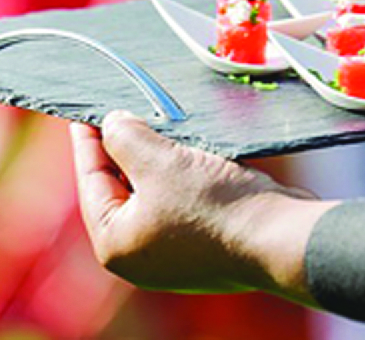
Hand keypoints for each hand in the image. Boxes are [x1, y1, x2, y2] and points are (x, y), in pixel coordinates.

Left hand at [71, 111, 335, 302]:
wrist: (281, 237)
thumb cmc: (214, 205)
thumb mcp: (158, 161)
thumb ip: (125, 137)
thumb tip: (112, 124)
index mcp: (115, 244)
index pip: (92, 181)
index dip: (88, 141)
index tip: (83, 111)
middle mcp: (141, 255)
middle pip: (122, 189)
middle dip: (125, 148)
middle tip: (124, 108)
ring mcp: (175, 254)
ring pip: (155, 192)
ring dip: (157, 158)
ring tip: (157, 121)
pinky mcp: (207, 244)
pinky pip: (183, 200)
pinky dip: (182, 174)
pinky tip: (189, 147)